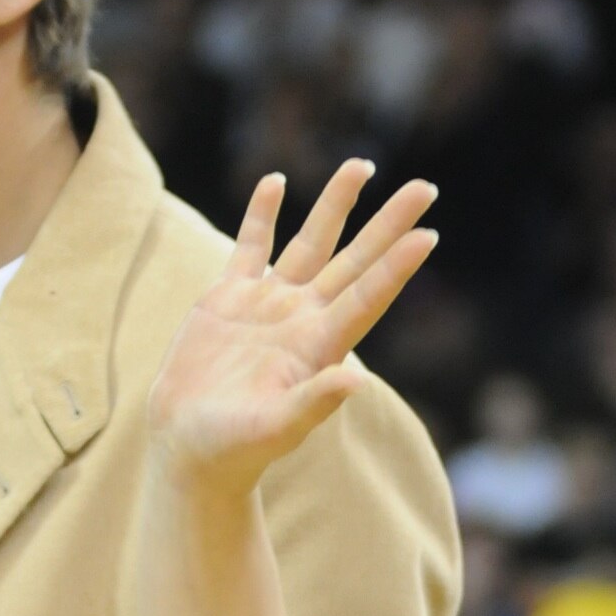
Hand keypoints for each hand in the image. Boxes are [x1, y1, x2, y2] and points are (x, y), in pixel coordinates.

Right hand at [145, 160, 437, 497]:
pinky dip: (262, 213)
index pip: (368, 296)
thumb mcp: (274, 429)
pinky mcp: (228, 299)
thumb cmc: (233, 450)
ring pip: (310, 242)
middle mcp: (301, 319)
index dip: (397, 266)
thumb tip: (356, 380)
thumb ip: (313, 403)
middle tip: (425, 187)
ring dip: (336, 205)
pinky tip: (277, 182)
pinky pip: (251, 246)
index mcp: (319, 347)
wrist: (187, 448)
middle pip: (354, 260)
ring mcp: (267, 305)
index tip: (429, 234)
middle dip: (388, 223)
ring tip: (362, 165)